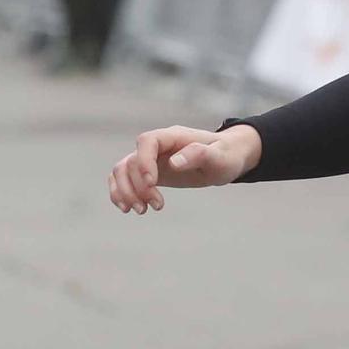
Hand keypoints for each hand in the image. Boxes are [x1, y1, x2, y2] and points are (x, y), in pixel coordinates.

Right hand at [108, 125, 258, 213]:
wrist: (227, 159)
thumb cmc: (226, 156)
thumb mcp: (220, 157)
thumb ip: (199, 155)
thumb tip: (174, 162)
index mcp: (173, 137)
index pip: (146, 142)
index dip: (144, 162)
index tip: (154, 184)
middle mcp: (157, 146)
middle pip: (131, 161)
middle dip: (138, 187)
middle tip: (157, 206)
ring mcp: (150, 159)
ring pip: (122, 171)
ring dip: (126, 192)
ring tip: (142, 211)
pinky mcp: (148, 172)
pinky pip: (124, 179)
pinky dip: (121, 193)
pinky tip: (130, 208)